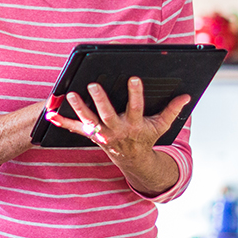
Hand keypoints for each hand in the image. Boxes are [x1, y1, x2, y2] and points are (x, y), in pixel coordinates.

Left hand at [45, 77, 190, 161]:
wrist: (132, 159)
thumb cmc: (145, 137)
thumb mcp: (161, 125)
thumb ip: (171, 110)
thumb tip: (187, 96)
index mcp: (134, 125)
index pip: (136, 107)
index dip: (136, 93)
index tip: (134, 77)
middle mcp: (117, 129)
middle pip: (107, 114)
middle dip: (100, 100)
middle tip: (93, 85)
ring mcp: (102, 133)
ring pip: (89, 120)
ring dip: (79, 108)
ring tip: (70, 94)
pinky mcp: (91, 135)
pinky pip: (75, 130)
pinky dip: (63, 123)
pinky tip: (50, 115)